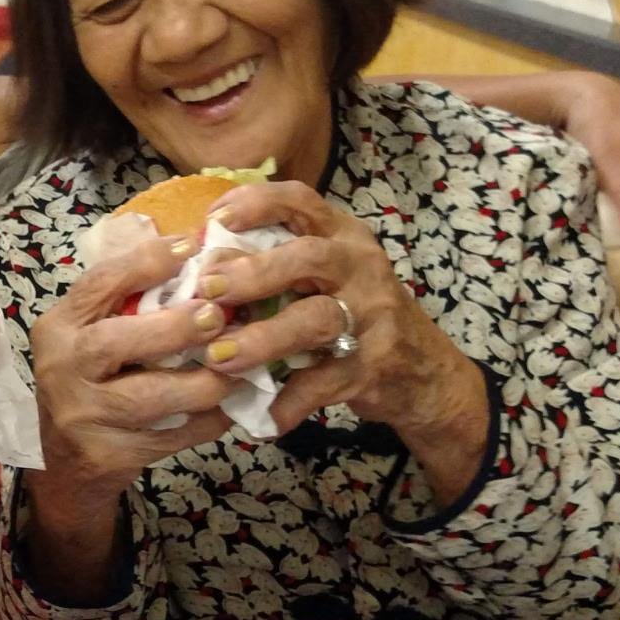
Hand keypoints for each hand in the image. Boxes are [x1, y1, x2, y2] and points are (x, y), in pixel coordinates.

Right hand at [27, 234, 237, 517]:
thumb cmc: (91, 382)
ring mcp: (83, 416)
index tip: (191, 246)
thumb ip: (129, 301)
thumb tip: (200, 256)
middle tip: (218, 316)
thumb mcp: (91, 335)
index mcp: (58, 327)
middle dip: (173, 327)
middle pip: (114, 342)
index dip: (145, 262)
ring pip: (148, 397)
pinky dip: (207, 421)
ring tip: (238, 367)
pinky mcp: (109, 455)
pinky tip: (231, 406)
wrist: (67, 465)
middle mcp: (62, 369)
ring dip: (202, 381)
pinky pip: (170, 436)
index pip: (98, 284)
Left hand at [202, 182, 491, 495]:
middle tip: (207, 290)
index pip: (300, 200)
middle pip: (307, 257)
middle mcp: (360, 267)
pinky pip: (323, 383)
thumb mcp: (329, 271)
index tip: (212, 221)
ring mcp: (371, 317)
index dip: (253, 204)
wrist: (422, 370)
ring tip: (219, 357)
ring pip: (314, 320)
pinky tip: (260, 419)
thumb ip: (278, 259)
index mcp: (342, 235)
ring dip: (262, 339)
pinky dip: (288, 404)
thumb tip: (197, 261)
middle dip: (253, 272)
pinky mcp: (372, 366)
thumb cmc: (355, 311)